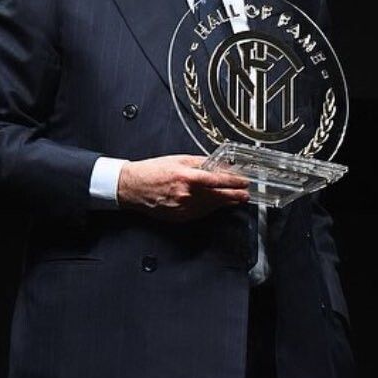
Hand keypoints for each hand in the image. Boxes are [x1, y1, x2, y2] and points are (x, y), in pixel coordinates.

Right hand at [117, 155, 250, 220]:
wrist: (133, 187)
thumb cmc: (152, 172)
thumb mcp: (178, 160)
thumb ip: (201, 163)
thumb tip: (218, 165)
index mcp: (187, 177)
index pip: (217, 181)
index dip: (233, 182)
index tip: (243, 182)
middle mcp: (186, 194)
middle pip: (217, 197)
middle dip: (234, 196)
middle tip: (245, 194)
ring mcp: (183, 208)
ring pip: (210, 206)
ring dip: (224, 203)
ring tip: (235, 199)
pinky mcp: (180, 217)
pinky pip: (200, 213)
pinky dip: (209, 208)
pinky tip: (215, 204)